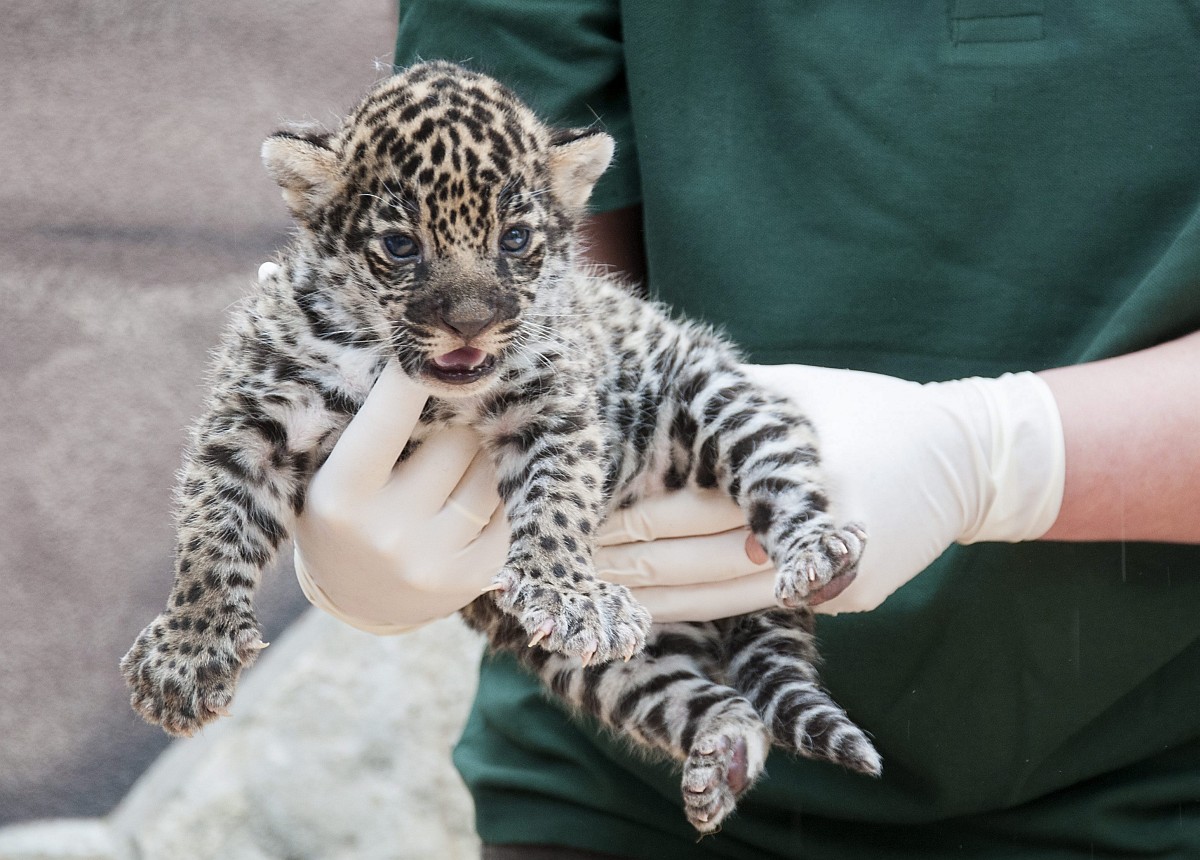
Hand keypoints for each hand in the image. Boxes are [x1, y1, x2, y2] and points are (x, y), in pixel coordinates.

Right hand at [292, 361, 507, 632]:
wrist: (359, 598)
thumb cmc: (347, 511)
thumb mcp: (331, 471)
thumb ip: (365, 422)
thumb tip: (421, 356)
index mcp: (341, 495)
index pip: (389, 415)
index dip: (415, 375)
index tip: (431, 346)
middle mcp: (387, 532)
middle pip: (456, 439)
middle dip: (457, 424)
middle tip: (445, 427)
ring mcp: (432, 560)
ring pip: (490, 471)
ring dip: (484, 457)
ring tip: (458, 467)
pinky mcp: (473, 578)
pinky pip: (510, 509)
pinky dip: (501, 494)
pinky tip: (478, 498)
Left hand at [596, 364, 1065, 619]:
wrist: (970, 461)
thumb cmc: (870, 407)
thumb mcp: (797, 392)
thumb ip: (724, 406)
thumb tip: (642, 407)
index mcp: (799, 473)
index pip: (693, 505)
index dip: (628, 517)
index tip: (575, 520)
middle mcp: (815, 535)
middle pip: (697, 560)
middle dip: (624, 566)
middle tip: (562, 567)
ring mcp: (832, 577)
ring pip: (718, 598)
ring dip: (651, 600)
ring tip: (591, 597)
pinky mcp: (840, 600)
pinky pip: (753, 605)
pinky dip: (700, 606)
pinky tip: (652, 607)